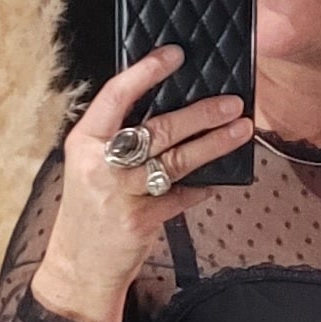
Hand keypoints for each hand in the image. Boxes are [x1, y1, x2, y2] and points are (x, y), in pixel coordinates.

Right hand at [29, 56, 247, 321]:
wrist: (79, 267)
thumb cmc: (91, 208)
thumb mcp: (91, 165)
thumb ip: (119, 138)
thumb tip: (171, 106)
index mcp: (85, 141)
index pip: (115, 95)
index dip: (146, 71)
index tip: (175, 54)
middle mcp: (101, 163)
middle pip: (158, 129)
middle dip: (200, 113)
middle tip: (232, 102)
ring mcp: (121, 193)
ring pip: (177, 161)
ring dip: (214, 144)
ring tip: (241, 129)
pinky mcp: (140, 220)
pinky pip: (182, 197)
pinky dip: (202, 187)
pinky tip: (220, 180)